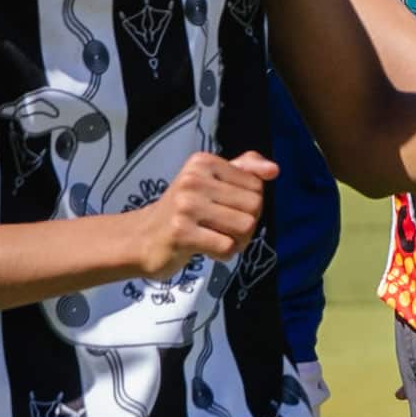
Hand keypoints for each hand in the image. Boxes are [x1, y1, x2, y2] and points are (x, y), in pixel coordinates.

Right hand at [123, 150, 273, 277]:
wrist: (141, 238)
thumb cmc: (183, 210)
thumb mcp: (210, 181)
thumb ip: (244, 169)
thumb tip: (274, 169)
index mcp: (203, 162)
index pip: (256, 184)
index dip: (250, 204)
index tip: (228, 211)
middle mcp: (194, 180)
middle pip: (255, 206)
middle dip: (247, 224)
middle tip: (225, 230)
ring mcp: (186, 206)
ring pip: (245, 226)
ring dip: (238, 241)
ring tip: (217, 240)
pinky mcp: (181, 233)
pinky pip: (227, 246)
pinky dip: (224, 254)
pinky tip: (207, 250)